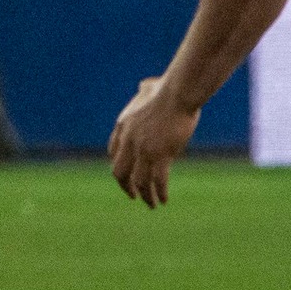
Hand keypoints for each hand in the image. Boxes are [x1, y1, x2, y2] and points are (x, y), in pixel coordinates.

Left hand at [108, 78, 199, 207]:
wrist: (177, 93)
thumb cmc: (168, 88)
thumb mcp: (149, 88)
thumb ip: (144, 90)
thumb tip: (145, 85)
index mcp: (123, 126)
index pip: (113, 152)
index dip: (120, 165)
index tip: (125, 175)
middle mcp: (129, 141)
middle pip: (119, 172)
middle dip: (125, 186)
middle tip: (133, 195)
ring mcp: (143, 149)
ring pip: (139, 181)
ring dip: (145, 196)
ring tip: (151, 204)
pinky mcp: (161, 155)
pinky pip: (158, 181)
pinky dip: (160, 193)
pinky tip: (164, 200)